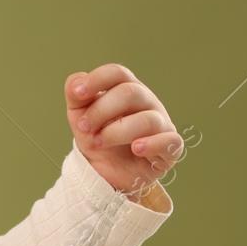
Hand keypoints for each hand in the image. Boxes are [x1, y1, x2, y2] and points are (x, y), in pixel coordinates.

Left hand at [65, 64, 181, 198]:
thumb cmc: (97, 137)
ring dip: (116, 132)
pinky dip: (152, 144)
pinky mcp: (170, 148)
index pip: (117, 73)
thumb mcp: (79, 117)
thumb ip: (75, 96)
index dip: (97, 80)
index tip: (78, 94)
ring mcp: (161, 123)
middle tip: (84, 128)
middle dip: (100, 111)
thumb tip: (76, 83)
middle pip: (130, 93)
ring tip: (99, 143)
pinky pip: (170, 141)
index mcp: (126, 88)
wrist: (105, 172)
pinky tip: (136, 149)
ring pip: (146, 119)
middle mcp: (148, 102)